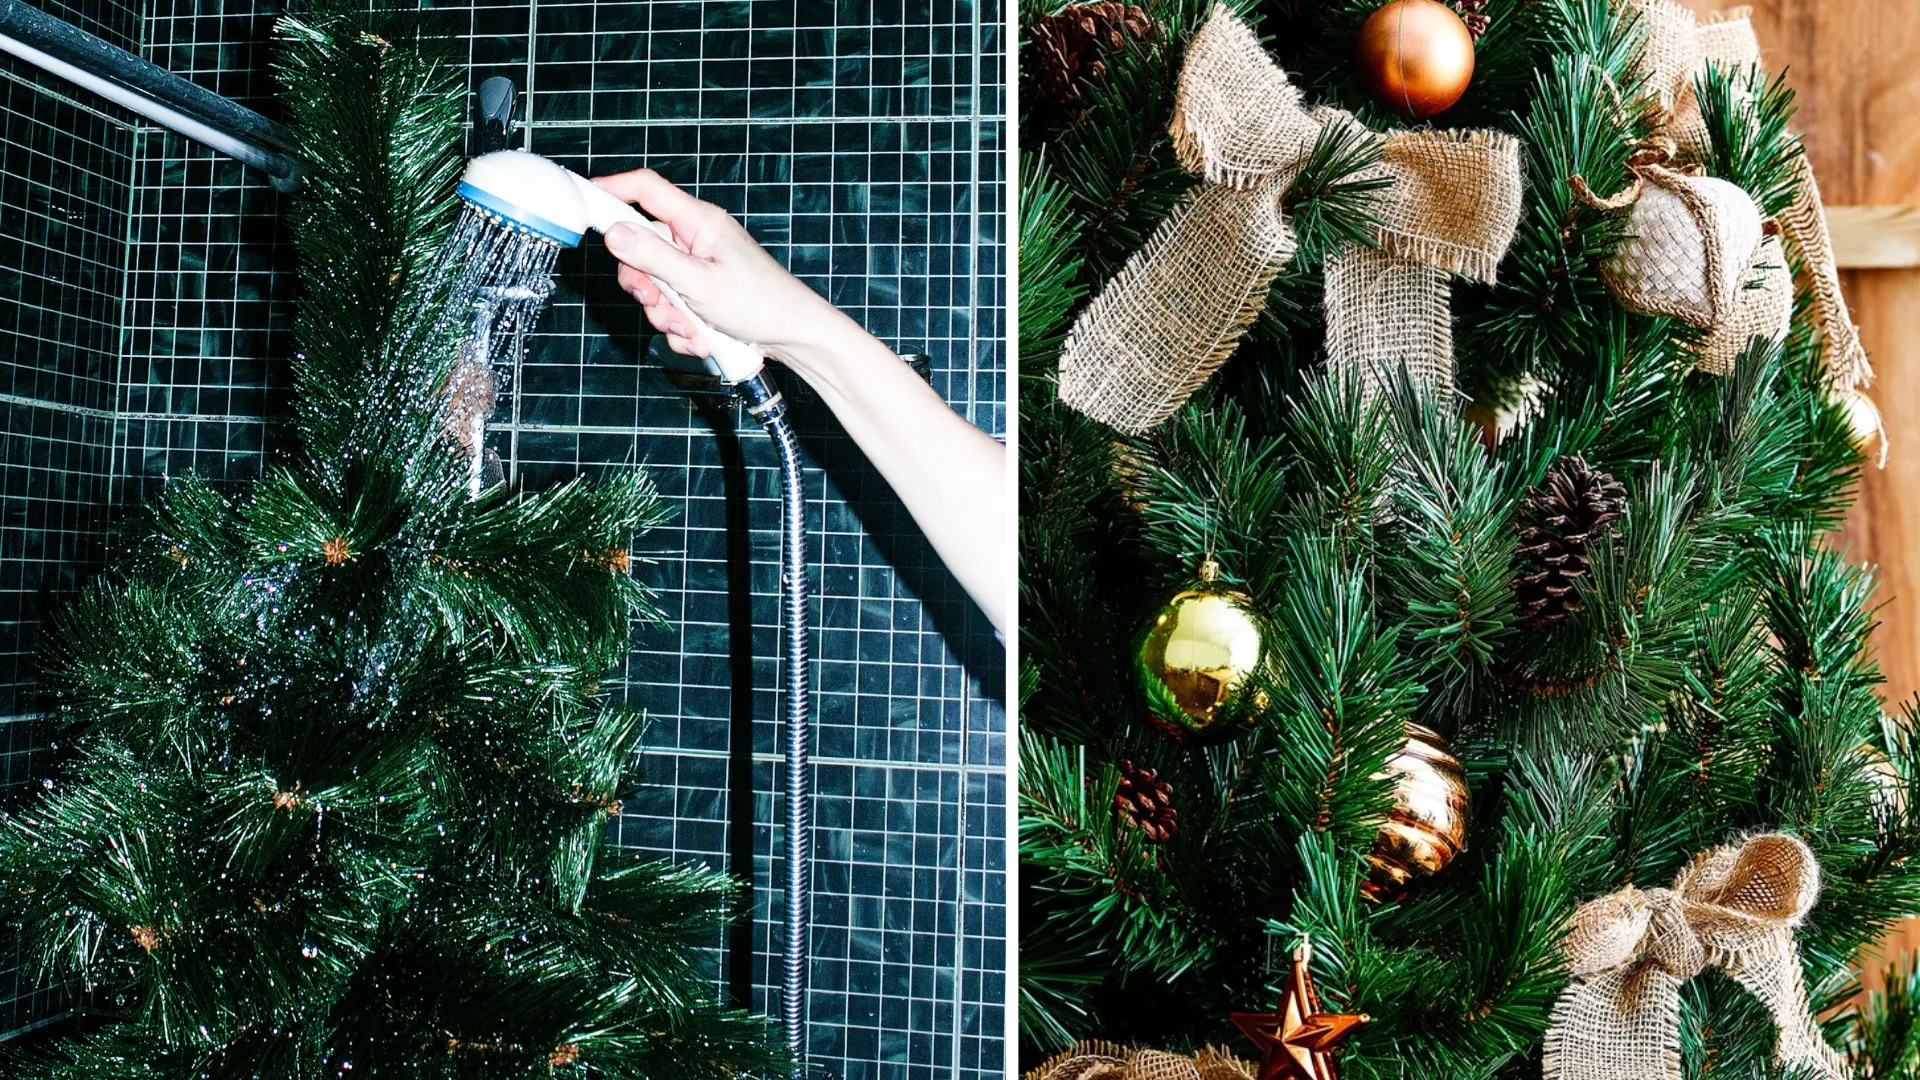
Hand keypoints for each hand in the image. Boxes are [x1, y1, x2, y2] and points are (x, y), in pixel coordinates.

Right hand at [592, 169, 838, 362]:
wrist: (796, 336)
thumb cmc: (762, 303)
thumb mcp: (699, 283)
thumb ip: (654, 257)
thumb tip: (614, 234)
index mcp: (698, 222)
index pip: (645, 189)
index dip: (611, 190)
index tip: (583, 205)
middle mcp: (696, 239)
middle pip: (641, 247)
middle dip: (644, 284)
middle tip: (657, 302)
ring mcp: (699, 265)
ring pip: (655, 284)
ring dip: (666, 314)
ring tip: (692, 329)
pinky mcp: (702, 291)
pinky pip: (673, 306)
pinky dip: (682, 327)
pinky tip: (702, 338)